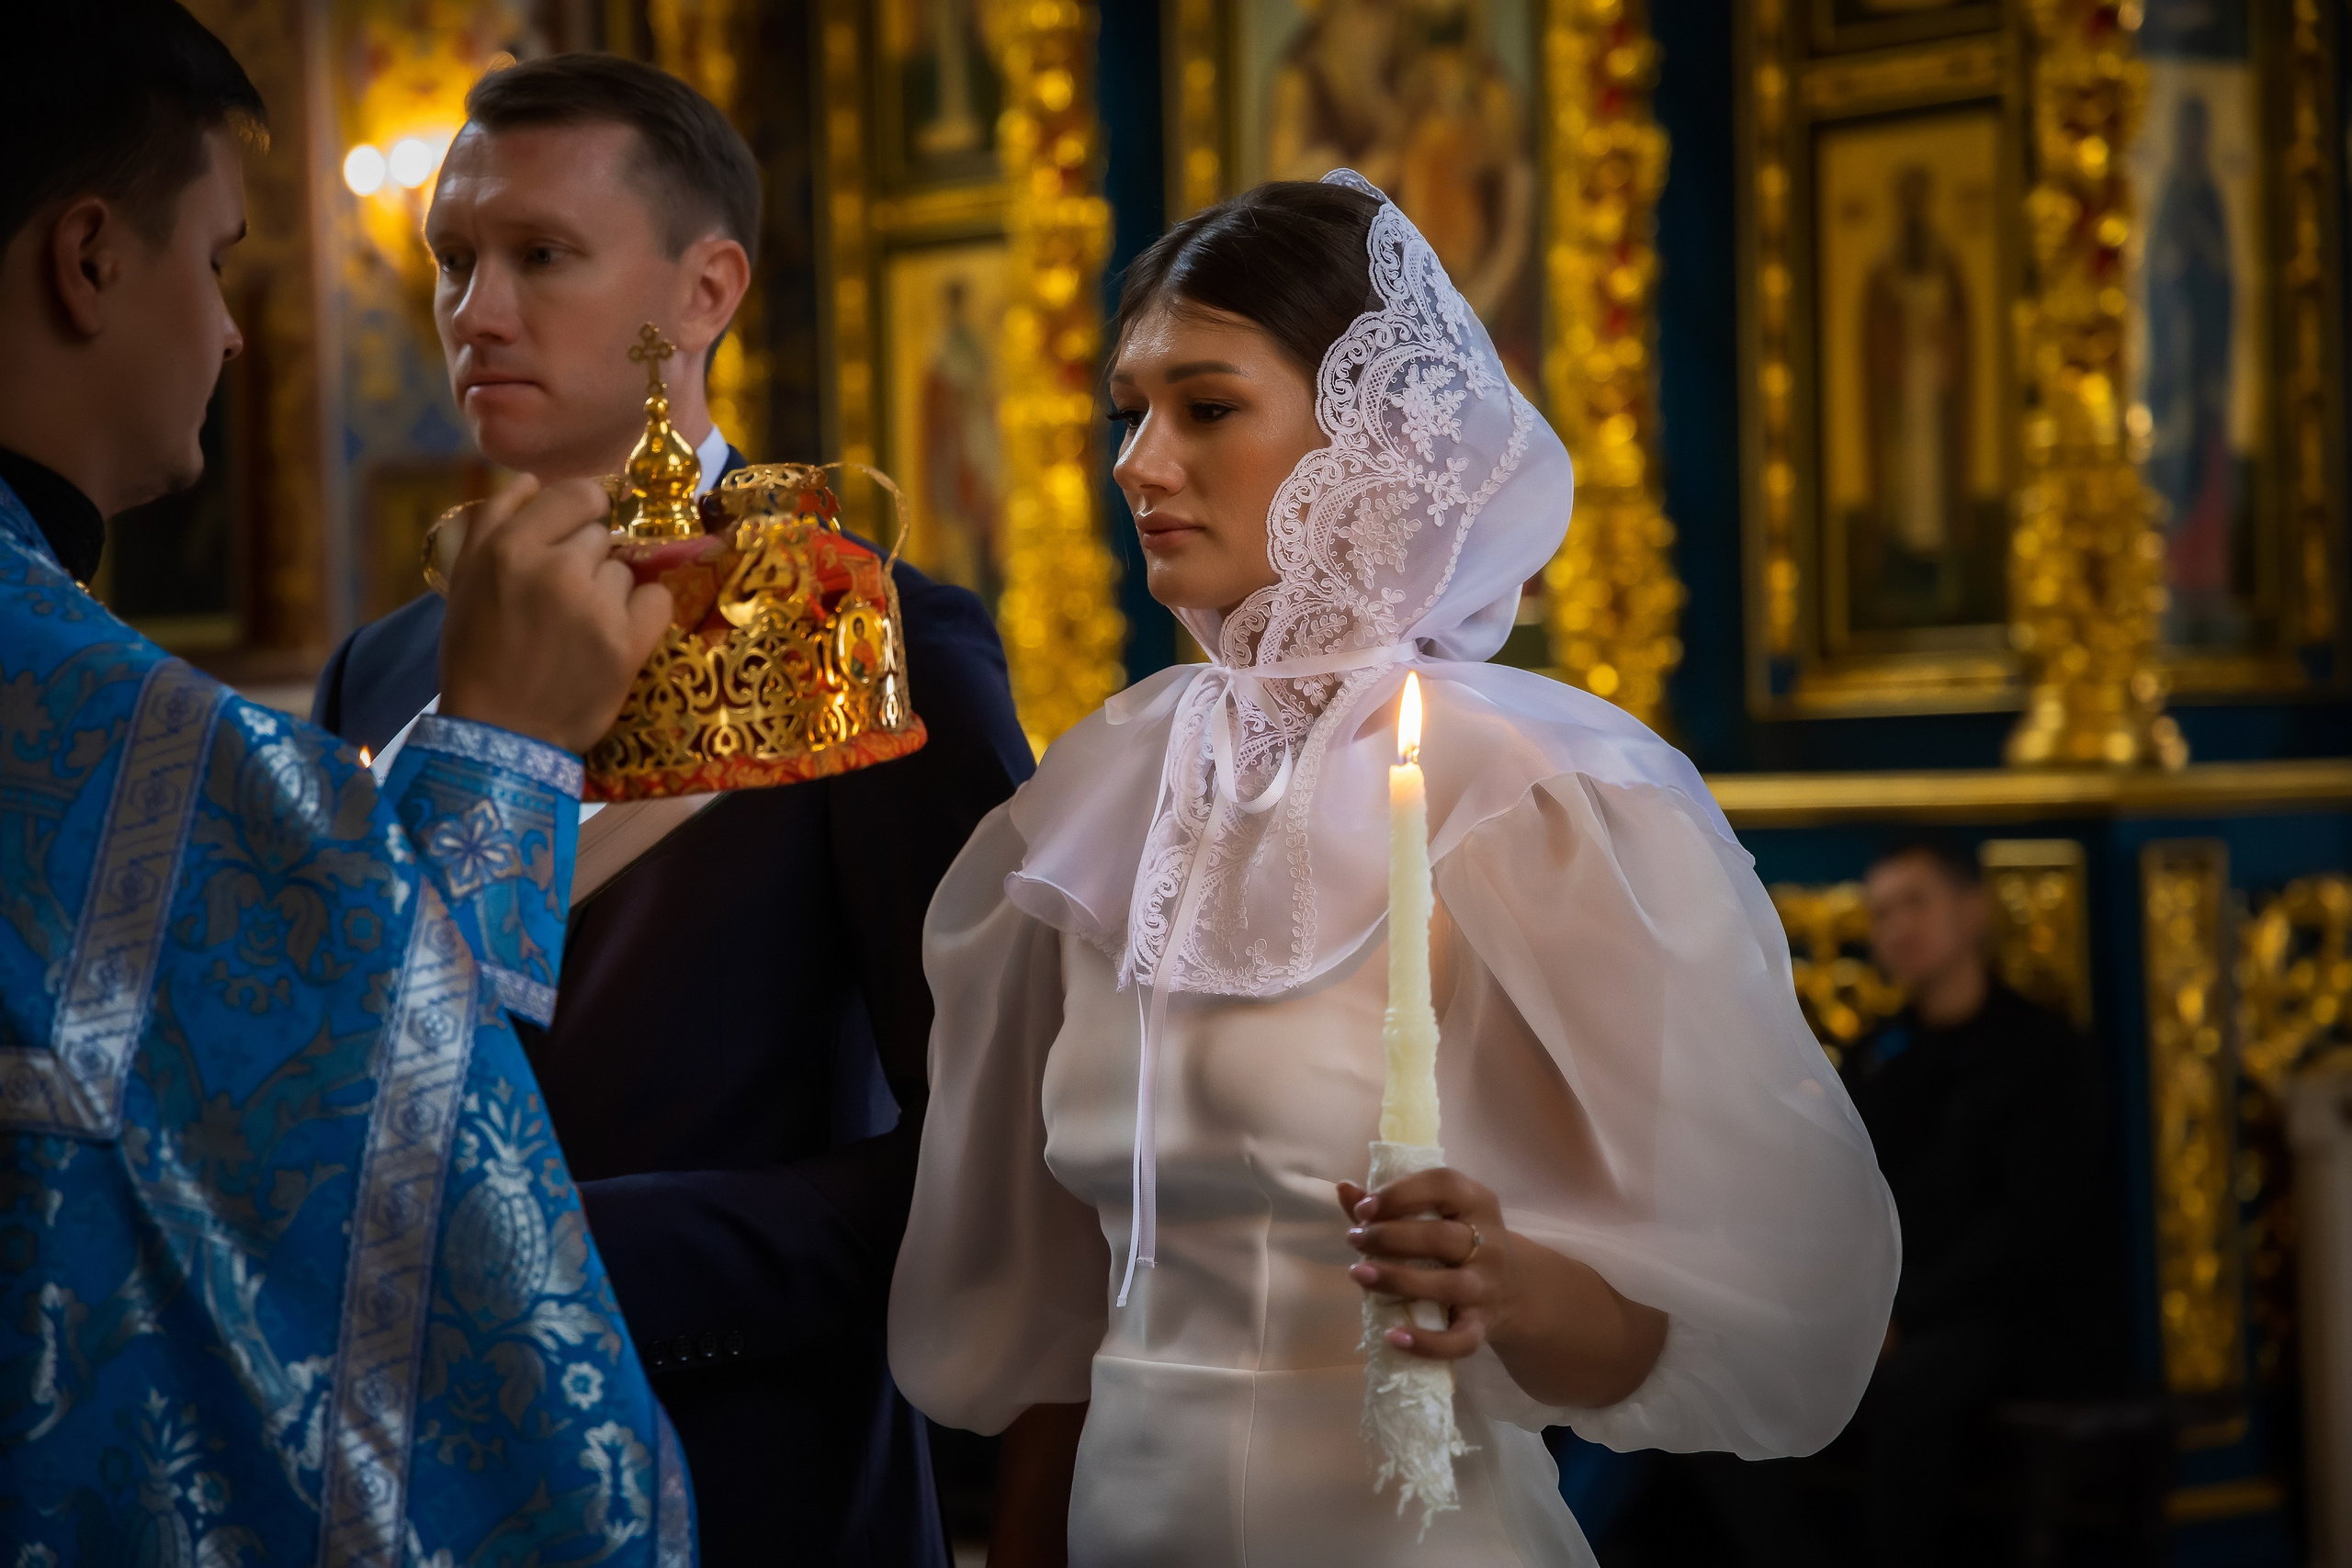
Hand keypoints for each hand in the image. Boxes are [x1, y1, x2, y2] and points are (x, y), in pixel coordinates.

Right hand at [439, 475, 672, 754]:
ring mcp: (597, 606)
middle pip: (601, 535)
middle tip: (563, 598)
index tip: (577, 532)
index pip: (577, 494)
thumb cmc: (477, 656)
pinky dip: (644, 613)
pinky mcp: (629, 642)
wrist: (501, 733)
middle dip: (587, 558)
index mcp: (511, 548)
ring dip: (611, 590)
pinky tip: (617, 633)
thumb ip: (494, 520)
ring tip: (581, 625)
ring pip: (626, 569)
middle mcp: (557, 569)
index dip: (582, 510)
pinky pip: (659, 599)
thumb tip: (533, 480)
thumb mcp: (465, 580)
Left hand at [1337, 1167, 1513, 1363]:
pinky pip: (1459, 1340)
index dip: (1401, 1194)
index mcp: (1476, 1202)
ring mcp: (1487, 1287)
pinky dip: (1427, 1343)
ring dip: (1398, 1279)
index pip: (1444, 1185)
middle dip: (1390, 1237)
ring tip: (1358, 1274)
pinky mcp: (1482, 1326)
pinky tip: (1392, 1336)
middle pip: (1441, 1238)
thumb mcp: (1436, 1213)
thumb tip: (1344, 1189)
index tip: (1364, 1209)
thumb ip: (1389, 1203)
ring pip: (1447, 1285)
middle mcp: (1489, 1244)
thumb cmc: (1457, 1241)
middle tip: (1353, 1239)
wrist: (1512, 1288)